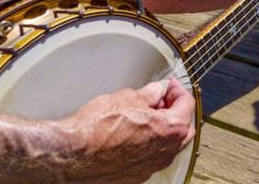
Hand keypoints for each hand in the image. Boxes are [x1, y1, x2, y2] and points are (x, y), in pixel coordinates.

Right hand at [59, 78, 195, 182]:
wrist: (71, 156)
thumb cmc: (96, 128)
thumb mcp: (127, 98)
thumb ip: (150, 93)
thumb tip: (158, 90)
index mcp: (171, 129)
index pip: (186, 103)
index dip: (176, 89)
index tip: (168, 85)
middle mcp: (166, 152)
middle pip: (183, 128)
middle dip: (174, 111)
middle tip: (159, 99)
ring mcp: (151, 168)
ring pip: (167, 145)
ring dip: (161, 129)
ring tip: (142, 115)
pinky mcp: (134, 177)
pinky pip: (150, 158)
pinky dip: (148, 144)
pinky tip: (131, 134)